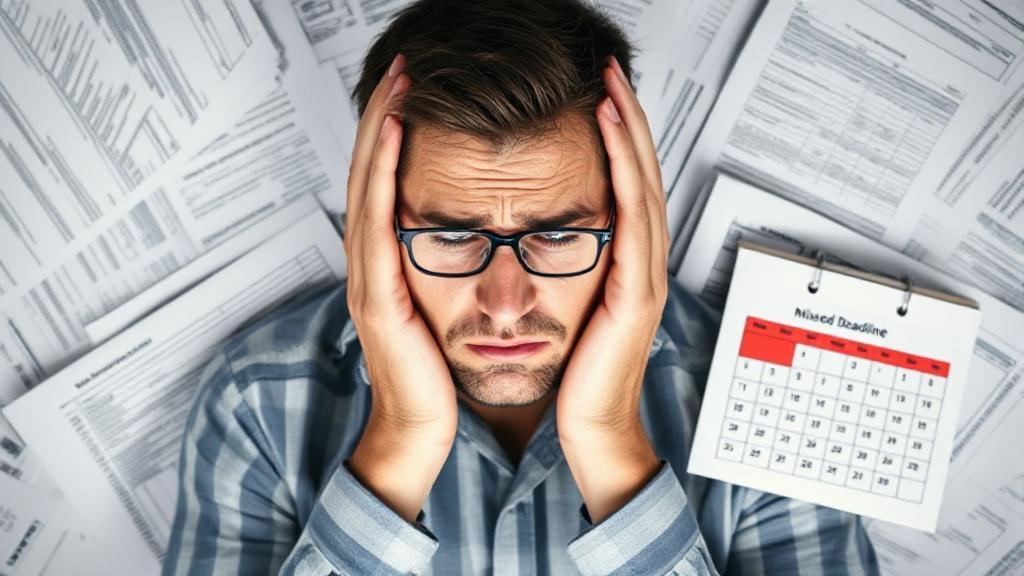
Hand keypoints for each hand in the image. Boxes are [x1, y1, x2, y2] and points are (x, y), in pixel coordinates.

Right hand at [343, 54, 457, 521]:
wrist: (423, 429)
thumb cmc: (438, 374)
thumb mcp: (445, 309)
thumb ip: (447, 268)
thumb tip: (476, 233)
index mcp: (391, 265)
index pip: (386, 184)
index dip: (393, 134)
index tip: (411, 89)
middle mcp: (372, 264)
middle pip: (369, 173)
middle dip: (383, 116)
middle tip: (399, 67)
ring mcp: (368, 277)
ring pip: (366, 187)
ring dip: (380, 130)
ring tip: (395, 84)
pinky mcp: (377, 297)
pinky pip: (375, 221)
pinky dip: (380, 173)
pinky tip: (393, 135)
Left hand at [556, 56, 666, 522]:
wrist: (585, 426)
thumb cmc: (571, 373)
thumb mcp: (563, 306)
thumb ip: (559, 265)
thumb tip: (527, 230)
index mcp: (622, 264)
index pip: (624, 184)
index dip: (617, 137)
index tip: (597, 95)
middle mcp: (640, 262)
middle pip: (641, 173)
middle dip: (628, 118)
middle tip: (610, 72)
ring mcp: (645, 273)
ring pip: (644, 184)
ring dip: (630, 130)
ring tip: (612, 87)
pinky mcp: (638, 289)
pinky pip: (635, 214)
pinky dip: (626, 167)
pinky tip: (612, 132)